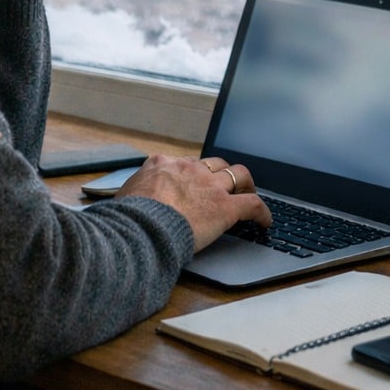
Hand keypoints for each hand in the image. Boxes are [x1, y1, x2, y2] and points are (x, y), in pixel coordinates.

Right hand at [116, 154, 271, 250]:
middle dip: (222, 173)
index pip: (185, 163)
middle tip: (227, 185)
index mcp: (163, 164)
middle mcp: (189, 169)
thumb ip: (134, 194)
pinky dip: (262, 212)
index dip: (194, 174)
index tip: (196, 182)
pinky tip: (265, 221)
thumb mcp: (125, 196)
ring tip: (249, 193)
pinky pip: (252, 204)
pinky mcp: (226, 206)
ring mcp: (209, 186)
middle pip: (214, 164)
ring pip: (238, 175)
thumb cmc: (127, 218)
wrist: (141, 227)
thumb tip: (129, 204)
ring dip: (245, 184)